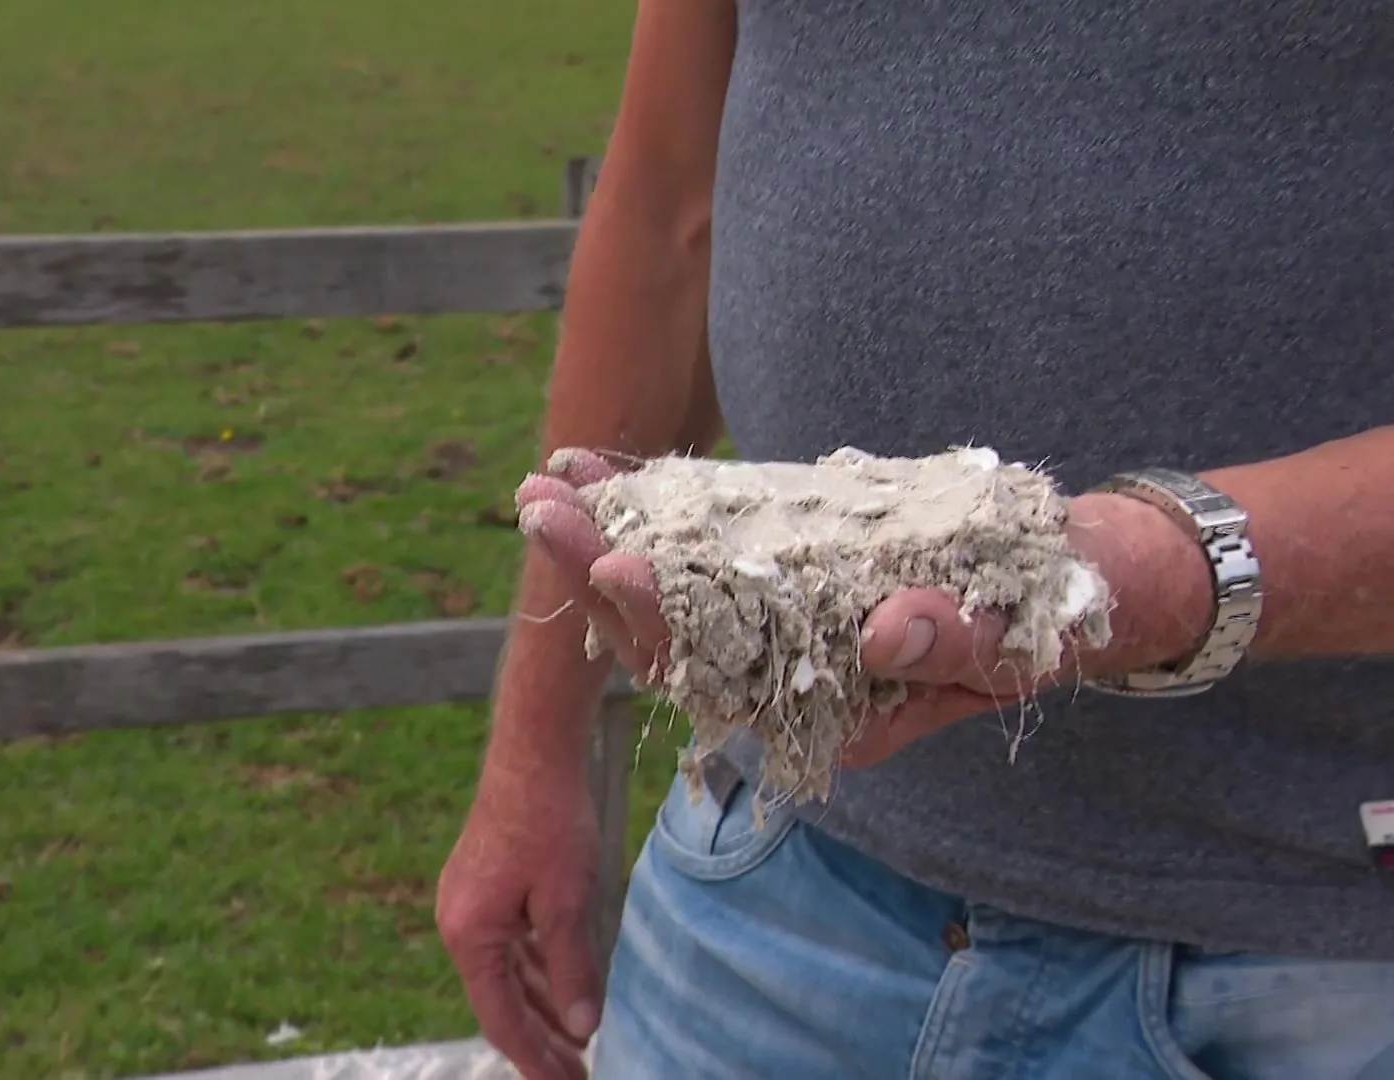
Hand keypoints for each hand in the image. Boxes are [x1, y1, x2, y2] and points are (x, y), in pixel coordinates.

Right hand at [437, 759, 603, 1079]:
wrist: (533, 753)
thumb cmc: (549, 823)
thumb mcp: (568, 903)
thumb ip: (572, 969)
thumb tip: (581, 1028)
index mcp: (469, 935)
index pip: (501, 1018)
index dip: (534, 1059)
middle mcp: (459, 924)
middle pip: (501, 1001)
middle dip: (541, 1041)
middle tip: (578, 1076)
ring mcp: (470, 904)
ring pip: (507, 974)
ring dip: (541, 1008)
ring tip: (576, 1045)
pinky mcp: (486, 886)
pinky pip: (510, 946)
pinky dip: (537, 972)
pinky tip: (563, 991)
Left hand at [516, 453, 1210, 766]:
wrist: (1080, 576)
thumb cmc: (1051, 617)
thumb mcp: (1014, 638)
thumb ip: (952, 644)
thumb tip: (889, 630)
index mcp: (819, 711)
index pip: (715, 677)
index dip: (661, 625)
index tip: (617, 563)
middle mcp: (780, 672)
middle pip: (665, 635)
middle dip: (598, 572)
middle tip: (540, 505)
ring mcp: (774, 616)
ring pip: (669, 588)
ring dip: (606, 533)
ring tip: (551, 475)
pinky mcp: (783, 562)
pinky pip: (701, 540)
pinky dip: (650, 503)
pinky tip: (602, 462)